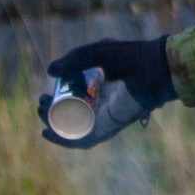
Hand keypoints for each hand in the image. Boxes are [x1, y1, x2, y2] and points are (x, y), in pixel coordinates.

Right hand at [39, 36, 175, 148]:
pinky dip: (64, 139)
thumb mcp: (96, 54)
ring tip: (42, 114)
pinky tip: (48, 133)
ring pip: (73, 130)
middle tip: (42, 104)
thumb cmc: (130, 56)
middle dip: (50, 113)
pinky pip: (83, 140)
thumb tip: (50, 71)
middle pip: (69, 117)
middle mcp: (101, 107)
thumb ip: (73, 59)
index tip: (44, 95)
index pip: (72, 102)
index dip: (55, 102)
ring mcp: (104, 119)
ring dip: (53, 126)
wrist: (152, 67)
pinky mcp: (107, 129)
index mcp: (100, 90)